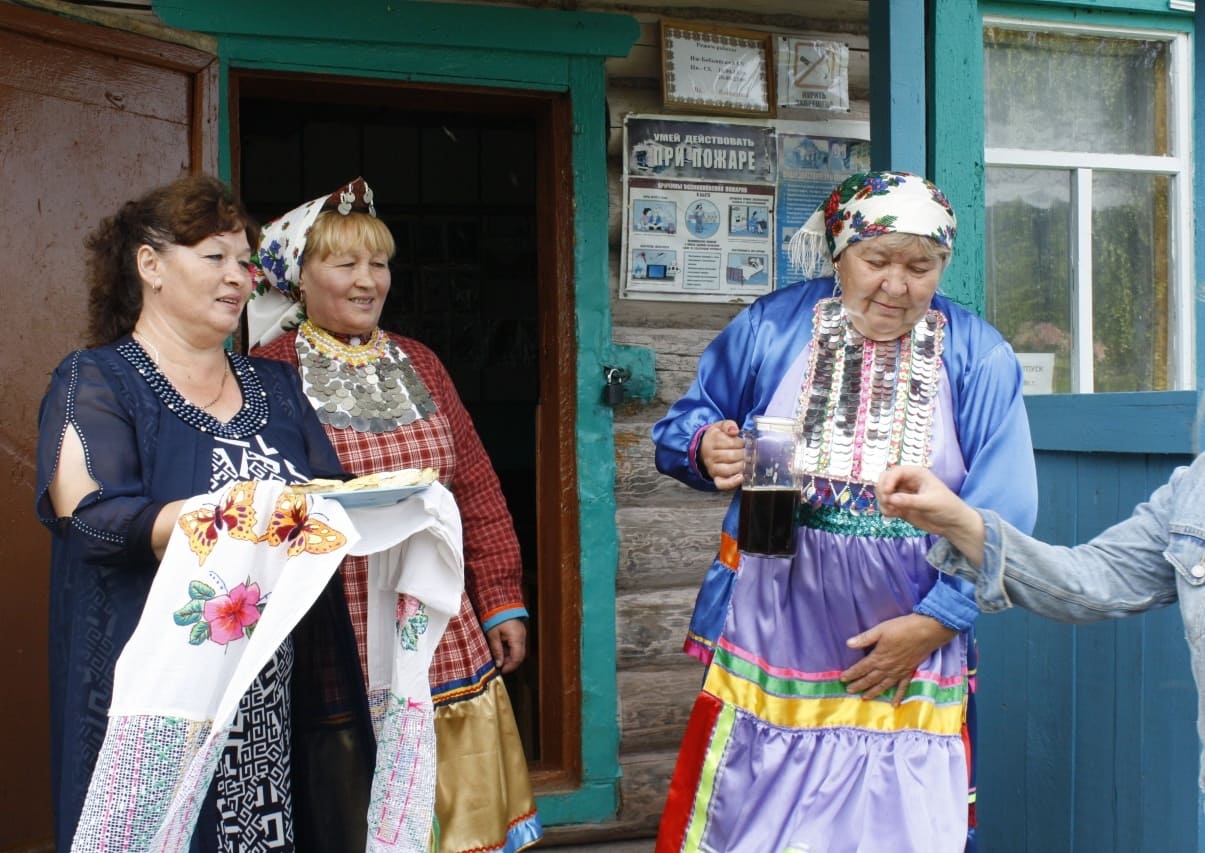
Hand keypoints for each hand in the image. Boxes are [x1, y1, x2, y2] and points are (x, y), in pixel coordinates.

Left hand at [486, 619, 526, 672]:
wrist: (500, 603)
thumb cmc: (495, 618)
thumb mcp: (493, 635)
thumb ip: (497, 650)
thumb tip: (498, 664)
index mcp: (517, 638)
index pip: (517, 658)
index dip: (510, 667)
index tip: (501, 670)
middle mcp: (522, 637)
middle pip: (519, 656)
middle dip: (510, 663)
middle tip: (499, 666)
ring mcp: (521, 634)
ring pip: (518, 651)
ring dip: (509, 656)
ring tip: (497, 658)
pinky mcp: (519, 632)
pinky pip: (516, 644)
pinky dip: (509, 649)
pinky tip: (500, 650)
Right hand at [699, 420, 744, 489]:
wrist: (703, 448)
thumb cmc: (716, 438)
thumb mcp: (720, 426)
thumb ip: (728, 425)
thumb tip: (734, 430)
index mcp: (712, 440)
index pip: (731, 442)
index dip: (743, 443)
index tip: (748, 443)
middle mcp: (711, 455)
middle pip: (731, 456)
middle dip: (745, 454)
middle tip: (752, 453)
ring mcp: (713, 468)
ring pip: (729, 469)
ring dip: (742, 466)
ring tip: (749, 462)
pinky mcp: (716, 478)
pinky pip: (722, 484)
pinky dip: (732, 482)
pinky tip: (740, 477)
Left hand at [840, 613, 957, 704]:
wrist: (926, 632)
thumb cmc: (902, 628)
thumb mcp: (880, 630)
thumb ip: (865, 638)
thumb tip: (848, 644)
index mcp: (878, 657)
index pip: (861, 668)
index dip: (851, 674)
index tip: (842, 679)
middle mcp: (887, 668)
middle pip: (870, 679)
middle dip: (859, 685)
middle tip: (849, 691)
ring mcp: (899, 672)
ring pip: (883, 685)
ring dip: (873, 692)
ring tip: (864, 698)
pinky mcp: (909, 672)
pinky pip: (902, 688)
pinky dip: (898, 696)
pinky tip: (894, 704)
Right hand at [877, 466, 985, 564]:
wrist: (952, 524)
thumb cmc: (947, 508)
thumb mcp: (930, 503)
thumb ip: (910, 501)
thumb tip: (891, 499)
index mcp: (916, 474)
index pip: (895, 472)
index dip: (888, 481)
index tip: (887, 493)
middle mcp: (907, 482)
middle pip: (884, 480)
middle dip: (882, 490)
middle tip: (887, 502)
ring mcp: (902, 494)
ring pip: (883, 493)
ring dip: (882, 501)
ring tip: (892, 511)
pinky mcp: (900, 506)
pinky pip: (885, 505)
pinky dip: (885, 509)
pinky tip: (894, 515)